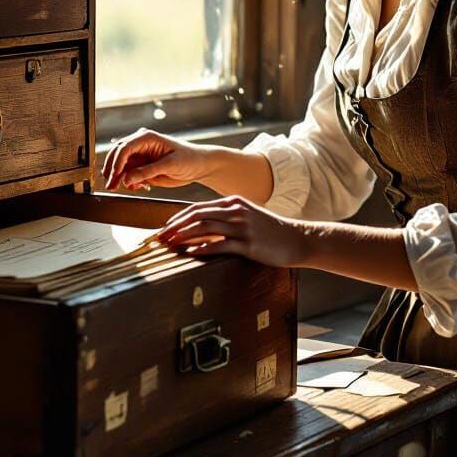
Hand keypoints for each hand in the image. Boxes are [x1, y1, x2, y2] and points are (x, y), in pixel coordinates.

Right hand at [101, 128, 217, 190]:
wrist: (199, 166)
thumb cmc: (189, 159)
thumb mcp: (170, 165)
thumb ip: (148, 171)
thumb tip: (127, 178)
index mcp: (147, 138)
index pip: (125, 147)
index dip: (117, 162)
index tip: (114, 176)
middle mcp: (140, 145)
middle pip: (118, 155)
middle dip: (112, 171)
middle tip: (111, 186)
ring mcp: (140, 156)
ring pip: (121, 166)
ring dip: (119, 178)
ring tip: (122, 188)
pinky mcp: (142, 168)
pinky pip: (128, 175)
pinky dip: (128, 182)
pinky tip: (136, 187)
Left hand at [154, 195, 310, 266]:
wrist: (297, 239)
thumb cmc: (271, 231)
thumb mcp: (248, 216)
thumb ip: (227, 218)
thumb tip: (202, 228)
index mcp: (234, 203)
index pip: (198, 208)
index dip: (178, 218)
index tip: (164, 228)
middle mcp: (236, 211)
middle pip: (197, 216)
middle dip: (175, 226)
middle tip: (159, 237)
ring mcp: (242, 226)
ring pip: (205, 228)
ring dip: (184, 236)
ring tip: (170, 244)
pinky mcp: (248, 243)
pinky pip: (221, 245)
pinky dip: (203, 249)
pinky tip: (191, 254)